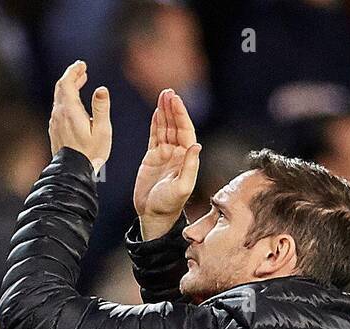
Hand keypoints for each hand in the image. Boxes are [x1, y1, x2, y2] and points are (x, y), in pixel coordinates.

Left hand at [49, 60, 110, 175]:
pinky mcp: (55, 130)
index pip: (66, 83)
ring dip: (69, 87)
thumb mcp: (102, 131)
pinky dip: (67, 99)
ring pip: (59, 98)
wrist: (72, 173)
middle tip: (83, 70)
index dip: (73, 71)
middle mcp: (59, 114)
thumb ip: (101, 108)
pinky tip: (75, 103)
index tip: (82, 64)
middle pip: (61, 88)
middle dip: (71, 76)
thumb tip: (101, 89)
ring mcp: (55, 123)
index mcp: (70, 111)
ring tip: (81, 82)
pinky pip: (59, 108)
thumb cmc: (91, 153)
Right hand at [133, 89, 200, 239]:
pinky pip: (155, 136)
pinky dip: (156, 123)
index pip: (185, 130)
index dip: (181, 114)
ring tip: (163, 95)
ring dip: (165, 112)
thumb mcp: (182, 187)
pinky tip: (157, 111)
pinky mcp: (153, 157)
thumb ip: (190, 166)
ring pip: (166, 128)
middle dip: (173, 108)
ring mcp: (165, 154)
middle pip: (176, 125)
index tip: (176, 100)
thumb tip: (196, 145)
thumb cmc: (169, 204)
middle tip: (168, 92)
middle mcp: (178, 153)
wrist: (153, 214)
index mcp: (187, 158)